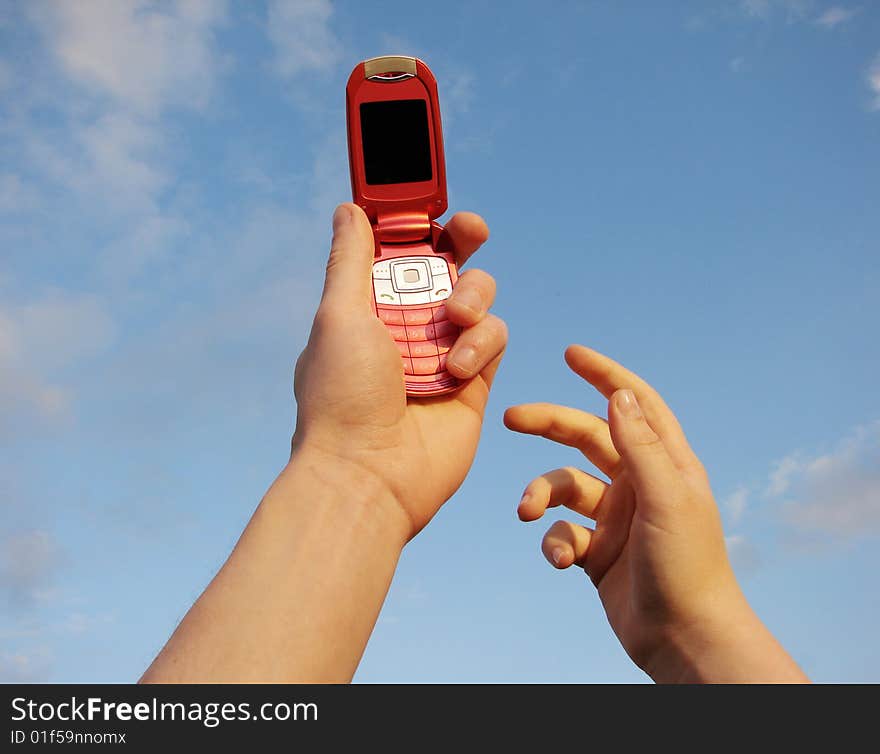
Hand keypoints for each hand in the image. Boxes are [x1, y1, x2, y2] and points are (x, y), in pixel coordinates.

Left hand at [292, 204, 506, 537]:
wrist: (370, 474)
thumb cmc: (342, 396)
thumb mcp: (339, 315)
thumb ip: (352, 260)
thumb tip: (349, 209)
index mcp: (368, 305)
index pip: (399, 249)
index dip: (417, 222)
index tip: (430, 201)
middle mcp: (407, 324)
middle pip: (446, 263)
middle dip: (462, 239)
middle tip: (471, 229)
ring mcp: (443, 351)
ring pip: (478, 296)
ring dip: (471, 297)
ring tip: (452, 321)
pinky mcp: (475, 380)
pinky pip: (496, 336)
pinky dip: (482, 343)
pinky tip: (456, 370)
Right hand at [504, 345, 807, 682]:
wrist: (683, 639)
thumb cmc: (686, 566)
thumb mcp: (665, 499)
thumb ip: (639, 445)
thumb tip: (617, 394)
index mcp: (663, 463)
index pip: (634, 404)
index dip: (605, 375)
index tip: (571, 353)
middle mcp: (637, 484)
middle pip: (585, 437)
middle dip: (548, 424)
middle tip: (510, 417)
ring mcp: (616, 518)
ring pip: (563, 488)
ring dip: (540, 495)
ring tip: (526, 511)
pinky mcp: (597, 552)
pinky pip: (561, 533)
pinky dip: (553, 543)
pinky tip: (563, 561)